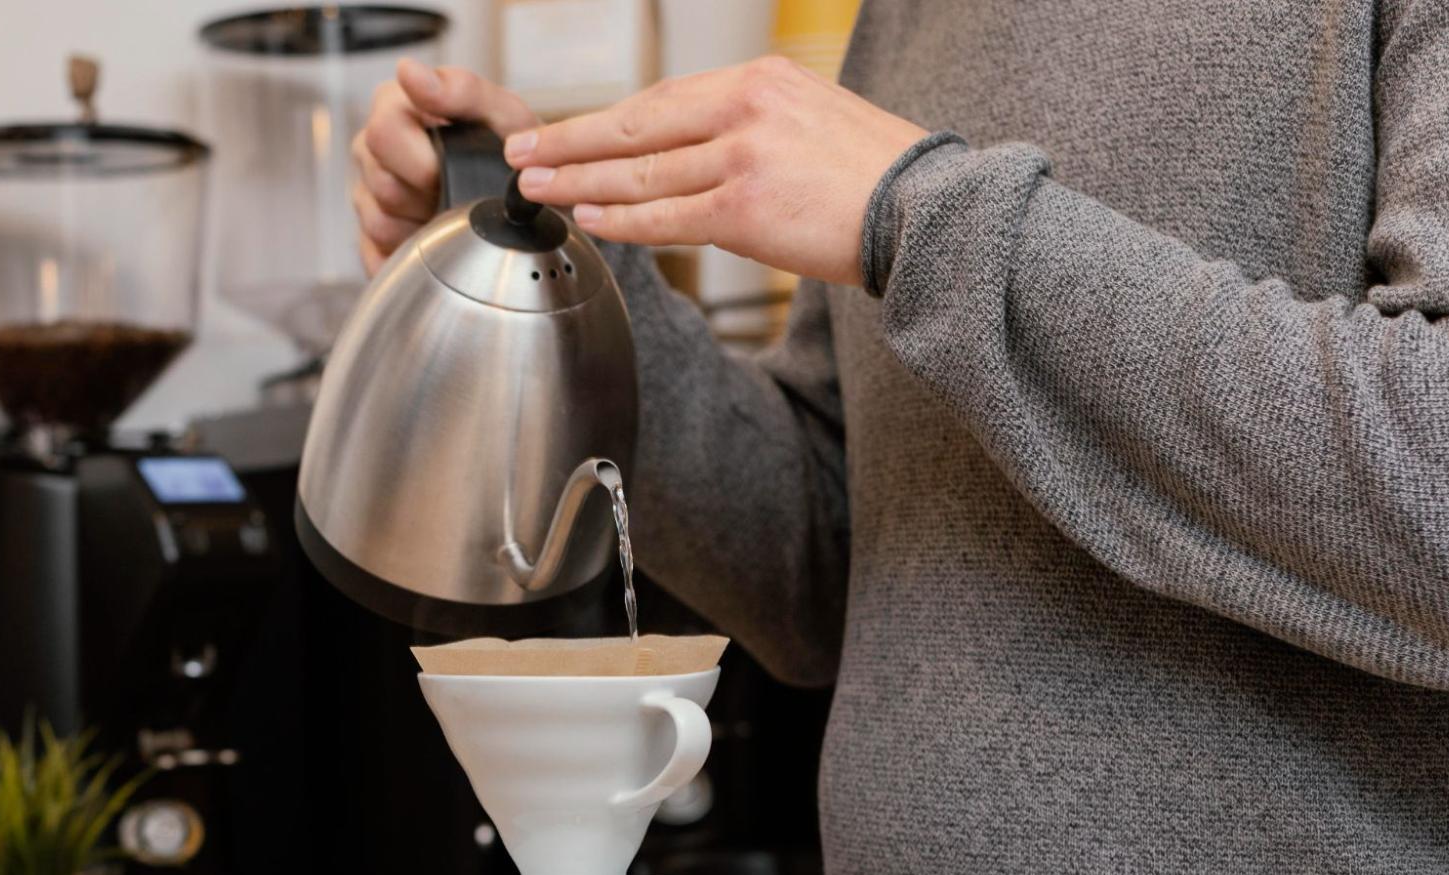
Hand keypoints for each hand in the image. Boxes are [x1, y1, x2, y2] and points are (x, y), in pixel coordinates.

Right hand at [350, 59, 540, 275]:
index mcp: (394, 106)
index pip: (382, 133)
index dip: (422, 162)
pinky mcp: (368, 235)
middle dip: (427, 196)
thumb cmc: (511, 149)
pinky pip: (377, 253)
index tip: (450, 169)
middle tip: (459, 193)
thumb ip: (460, 89)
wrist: (523, 193)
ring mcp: (366, 192)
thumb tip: (408, 71)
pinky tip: (435, 239)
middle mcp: (371, 147)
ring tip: (450, 212)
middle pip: (381, 183)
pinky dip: (413, 255)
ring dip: (423, 227)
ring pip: (379, 222)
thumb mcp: (502, 114)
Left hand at [508, 55, 927, 285]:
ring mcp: (742, 157)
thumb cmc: (871, 180)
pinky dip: (621, 220)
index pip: (661, 100)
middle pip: (635, 126)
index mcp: (759, 80)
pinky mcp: (744, 208)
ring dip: (580, 182)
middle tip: (522, 152)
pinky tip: (589, 219)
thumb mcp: (806, 123)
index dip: (601, 121)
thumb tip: (680, 160)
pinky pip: (664, 216)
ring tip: (539, 188)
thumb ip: (742, 131)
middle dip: (570, 142)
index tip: (562, 132)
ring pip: (639, 173)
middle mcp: (745, 108)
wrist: (925, 211)